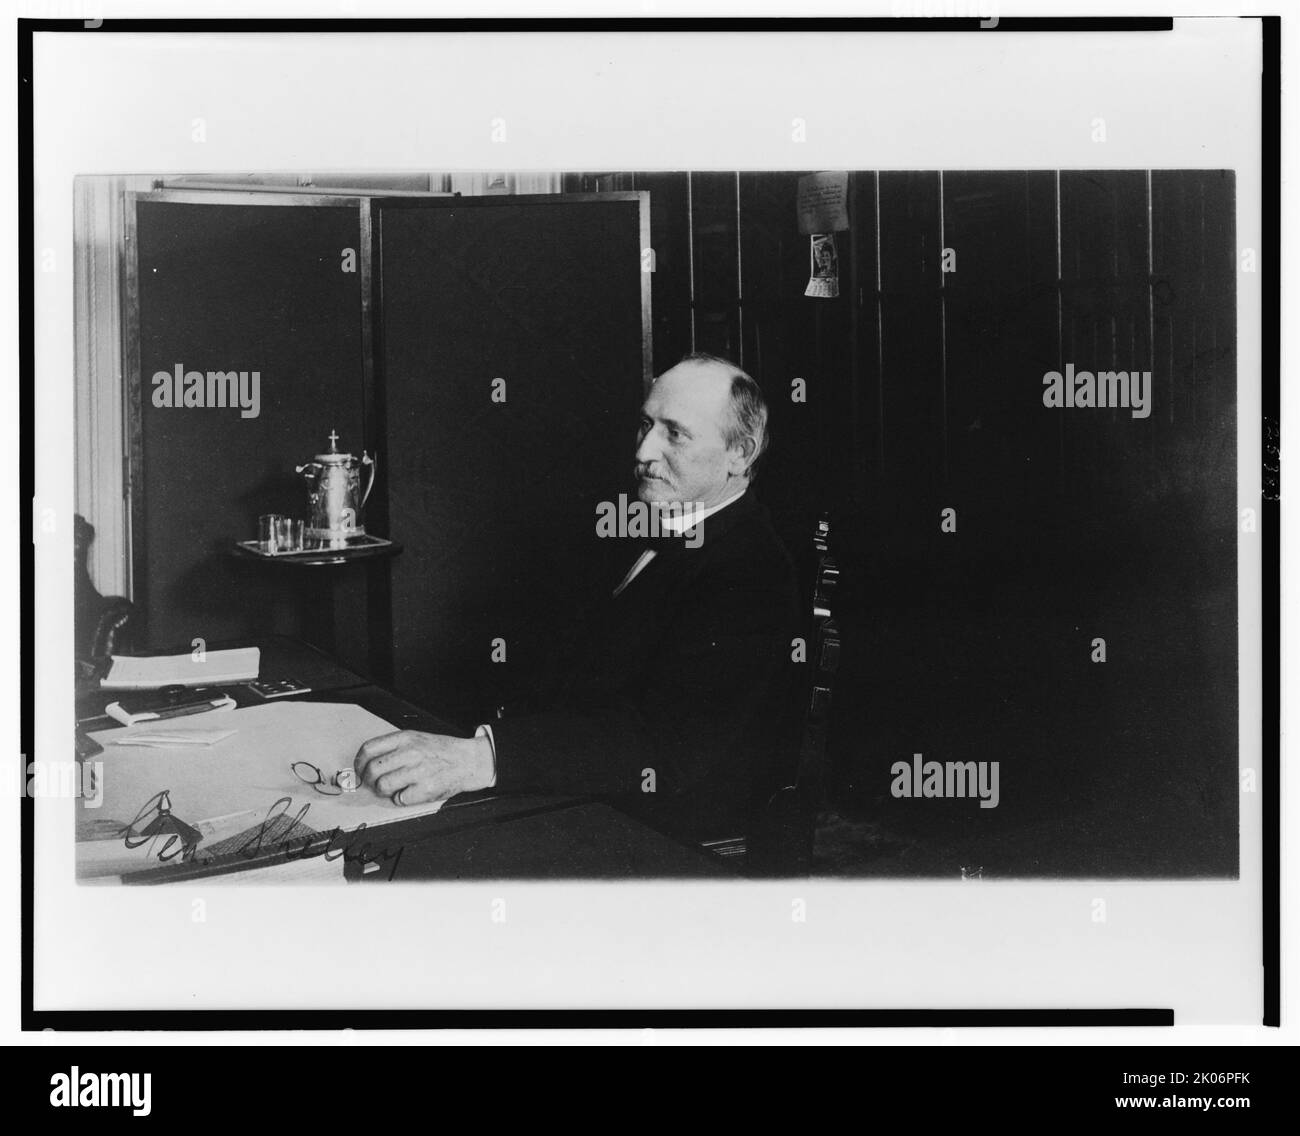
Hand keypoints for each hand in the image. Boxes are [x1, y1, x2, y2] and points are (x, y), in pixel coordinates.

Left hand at [353, 730, 493, 805]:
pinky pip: (399, 799)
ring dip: (384, 792)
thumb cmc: (440, 752)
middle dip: (369, 781)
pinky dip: (402, 799)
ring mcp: (418, 771)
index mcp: (405, 738)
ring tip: (394, 789)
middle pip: (372, 771)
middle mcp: (410, 752)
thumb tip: (366, 765)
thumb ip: (393, 748)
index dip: (359, 763)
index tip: (360, 770)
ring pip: (382, 787)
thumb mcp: (416, 739)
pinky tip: (410, 792)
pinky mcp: (425, 789)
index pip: (368, 749)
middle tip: (376, 784)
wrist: (469, 760)